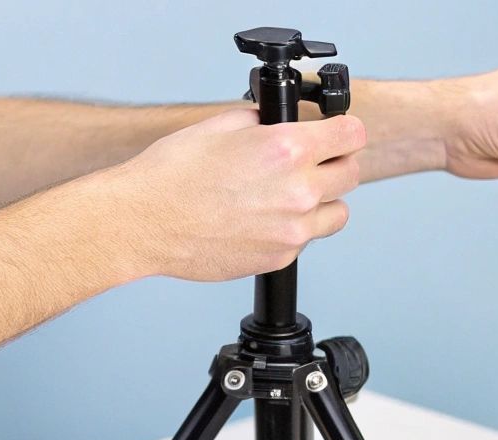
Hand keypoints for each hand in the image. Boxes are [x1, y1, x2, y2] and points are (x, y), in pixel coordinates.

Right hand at [103, 108, 365, 281]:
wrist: (145, 222)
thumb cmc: (172, 175)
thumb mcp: (221, 125)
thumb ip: (264, 123)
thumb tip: (280, 122)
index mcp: (287, 150)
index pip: (352, 135)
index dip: (345, 130)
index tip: (339, 134)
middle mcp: (298, 191)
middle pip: (350, 174)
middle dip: (335, 164)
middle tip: (312, 163)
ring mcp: (291, 230)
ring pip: (337, 213)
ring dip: (322, 201)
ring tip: (289, 196)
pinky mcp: (279, 258)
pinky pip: (306, 240)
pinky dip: (294, 229)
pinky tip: (263, 219)